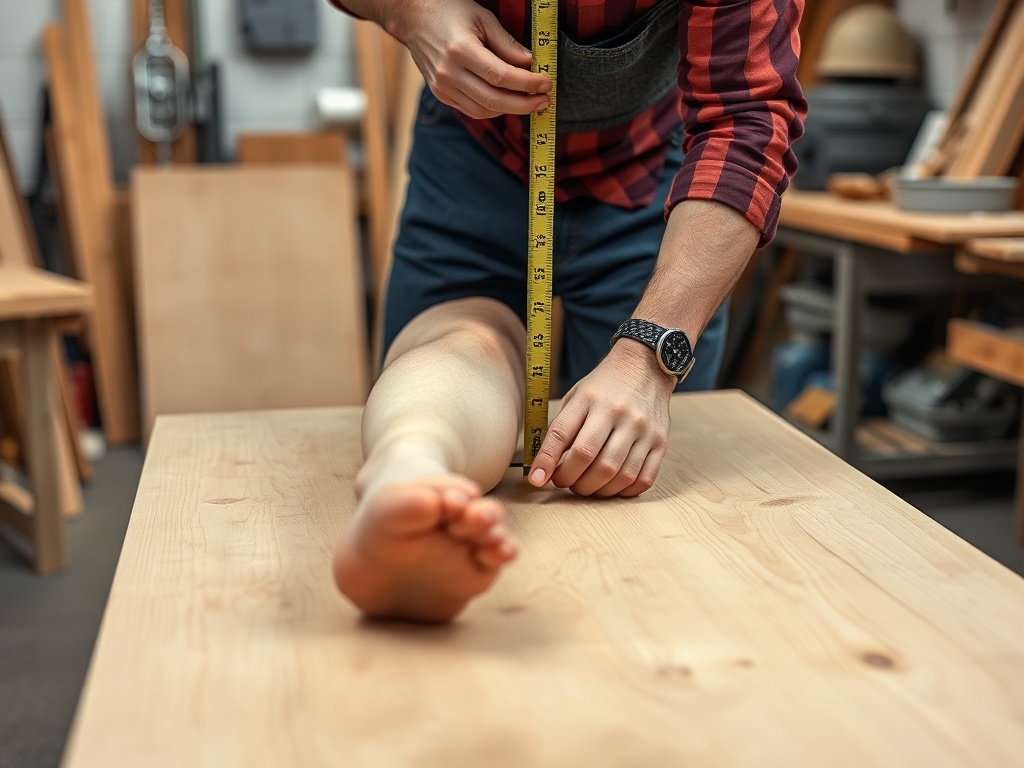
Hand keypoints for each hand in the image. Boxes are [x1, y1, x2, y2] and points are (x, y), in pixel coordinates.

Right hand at [384, 0, 551, 118]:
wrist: (413, 19)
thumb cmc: (450, 12)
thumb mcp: (483, 18)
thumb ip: (507, 44)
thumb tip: (531, 64)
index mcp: (461, 51)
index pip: (500, 76)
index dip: (527, 84)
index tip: (546, 83)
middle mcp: (449, 73)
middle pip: (493, 99)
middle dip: (524, 104)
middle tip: (544, 100)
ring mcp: (443, 87)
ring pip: (484, 110)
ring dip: (511, 110)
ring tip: (530, 103)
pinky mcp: (441, 95)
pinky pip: (472, 110)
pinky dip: (493, 110)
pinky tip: (508, 103)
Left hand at [527, 341, 676, 496]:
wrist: (644, 367)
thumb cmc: (603, 387)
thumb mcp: (576, 398)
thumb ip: (562, 430)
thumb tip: (546, 467)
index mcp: (590, 400)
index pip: (562, 435)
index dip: (547, 461)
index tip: (537, 479)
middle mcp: (617, 413)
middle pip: (590, 459)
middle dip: (571, 480)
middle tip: (564, 481)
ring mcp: (642, 429)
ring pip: (617, 474)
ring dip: (596, 490)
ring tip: (586, 485)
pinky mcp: (660, 442)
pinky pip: (644, 478)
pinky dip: (624, 490)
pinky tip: (612, 486)